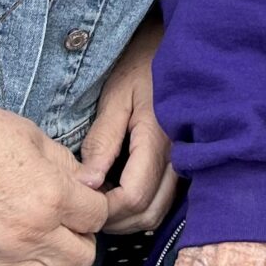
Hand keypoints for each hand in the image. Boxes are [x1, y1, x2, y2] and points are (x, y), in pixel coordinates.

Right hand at [0, 74, 106, 265]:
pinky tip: (16, 252)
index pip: (98, 217)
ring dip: (57, 263)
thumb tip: (85, 184)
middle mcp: (31, 234)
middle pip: (83, 256)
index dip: (94, 205)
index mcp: (50, 195)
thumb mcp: (31, 135)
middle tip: (67, 220)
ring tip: (45, 241)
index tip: (84, 199)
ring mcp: (2, 258)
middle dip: (81, 237)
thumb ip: (65, 166)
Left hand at [78, 16, 176, 232]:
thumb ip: (102, 142)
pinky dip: (141, 205)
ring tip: (101, 197)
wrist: (174, 45)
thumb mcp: (115, 96)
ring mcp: (185, 160)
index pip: (134, 198)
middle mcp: (178, 157)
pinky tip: (119, 188)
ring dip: (128, 216)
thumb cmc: (141, 64)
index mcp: (159, 140)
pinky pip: (164, 198)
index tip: (80, 200)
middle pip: (148, 215)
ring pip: (158, 212)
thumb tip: (85, 186)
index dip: (105, 209)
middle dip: (115, 220)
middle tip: (86, 205)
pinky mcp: (184, 161)